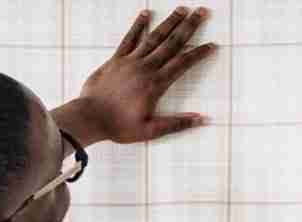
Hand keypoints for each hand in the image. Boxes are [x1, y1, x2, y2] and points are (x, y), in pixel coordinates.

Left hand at [71, 8, 217, 144]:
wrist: (90, 117)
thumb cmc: (119, 126)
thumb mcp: (150, 130)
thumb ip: (176, 123)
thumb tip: (200, 119)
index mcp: (156, 84)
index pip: (183, 64)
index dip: (198, 53)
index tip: (211, 45)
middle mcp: (145, 68)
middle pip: (172, 43)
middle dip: (189, 27)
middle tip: (201, 12)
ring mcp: (130, 61)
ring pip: (154, 37)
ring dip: (169, 22)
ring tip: (182, 9)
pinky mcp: (116, 59)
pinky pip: (129, 38)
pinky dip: (138, 25)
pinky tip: (146, 14)